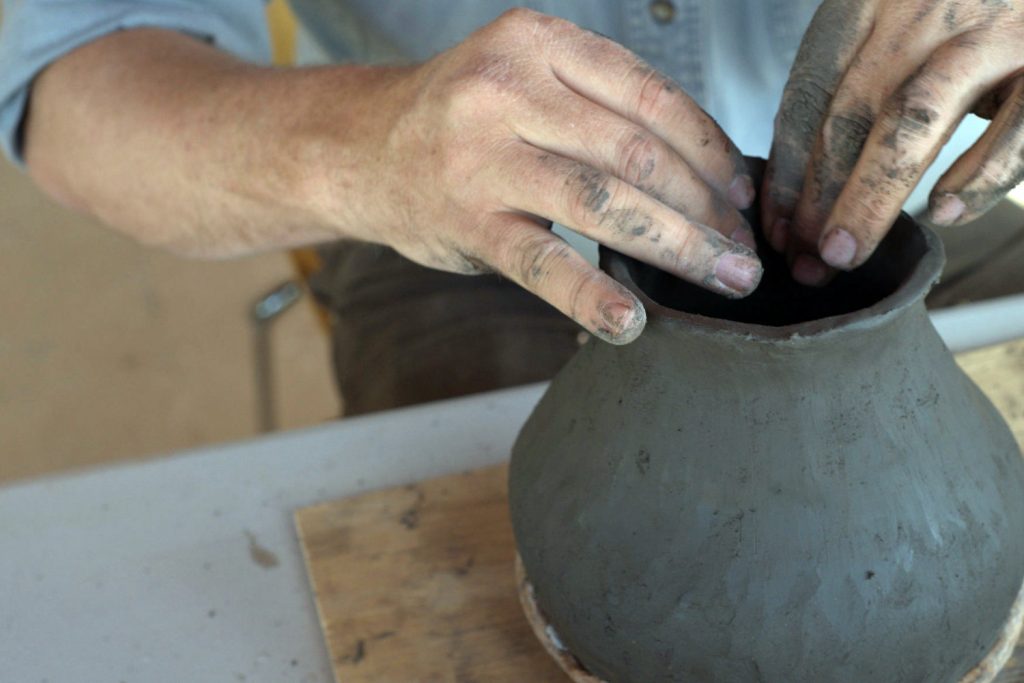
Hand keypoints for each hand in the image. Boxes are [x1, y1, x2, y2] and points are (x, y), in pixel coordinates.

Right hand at [335, 9, 760, 343]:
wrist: (360, 147)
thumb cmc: (458, 117)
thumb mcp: (522, 76)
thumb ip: (595, 105)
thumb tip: (701, 169)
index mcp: (536, 42)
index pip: (650, 96)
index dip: (710, 151)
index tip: (741, 194)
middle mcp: (508, 91)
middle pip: (637, 153)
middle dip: (706, 209)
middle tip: (743, 251)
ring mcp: (483, 158)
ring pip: (603, 203)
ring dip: (677, 247)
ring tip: (722, 279)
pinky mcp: (466, 221)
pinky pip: (543, 263)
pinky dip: (591, 297)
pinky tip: (629, 323)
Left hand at [763, 0, 1023, 285]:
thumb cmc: (965, 6)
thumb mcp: (900, 22)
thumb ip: (862, 77)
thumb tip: (808, 181)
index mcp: (869, 0)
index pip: (809, 94)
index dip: (786, 170)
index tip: (774, 229)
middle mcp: (922, 10)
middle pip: (850, 115)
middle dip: (817, 198)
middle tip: (802, 260)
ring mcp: (989, 30)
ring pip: (912, 122)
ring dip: (870, 198)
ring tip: (843, 255)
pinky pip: (1014, 127)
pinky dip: (978, 175)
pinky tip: (943, 212)